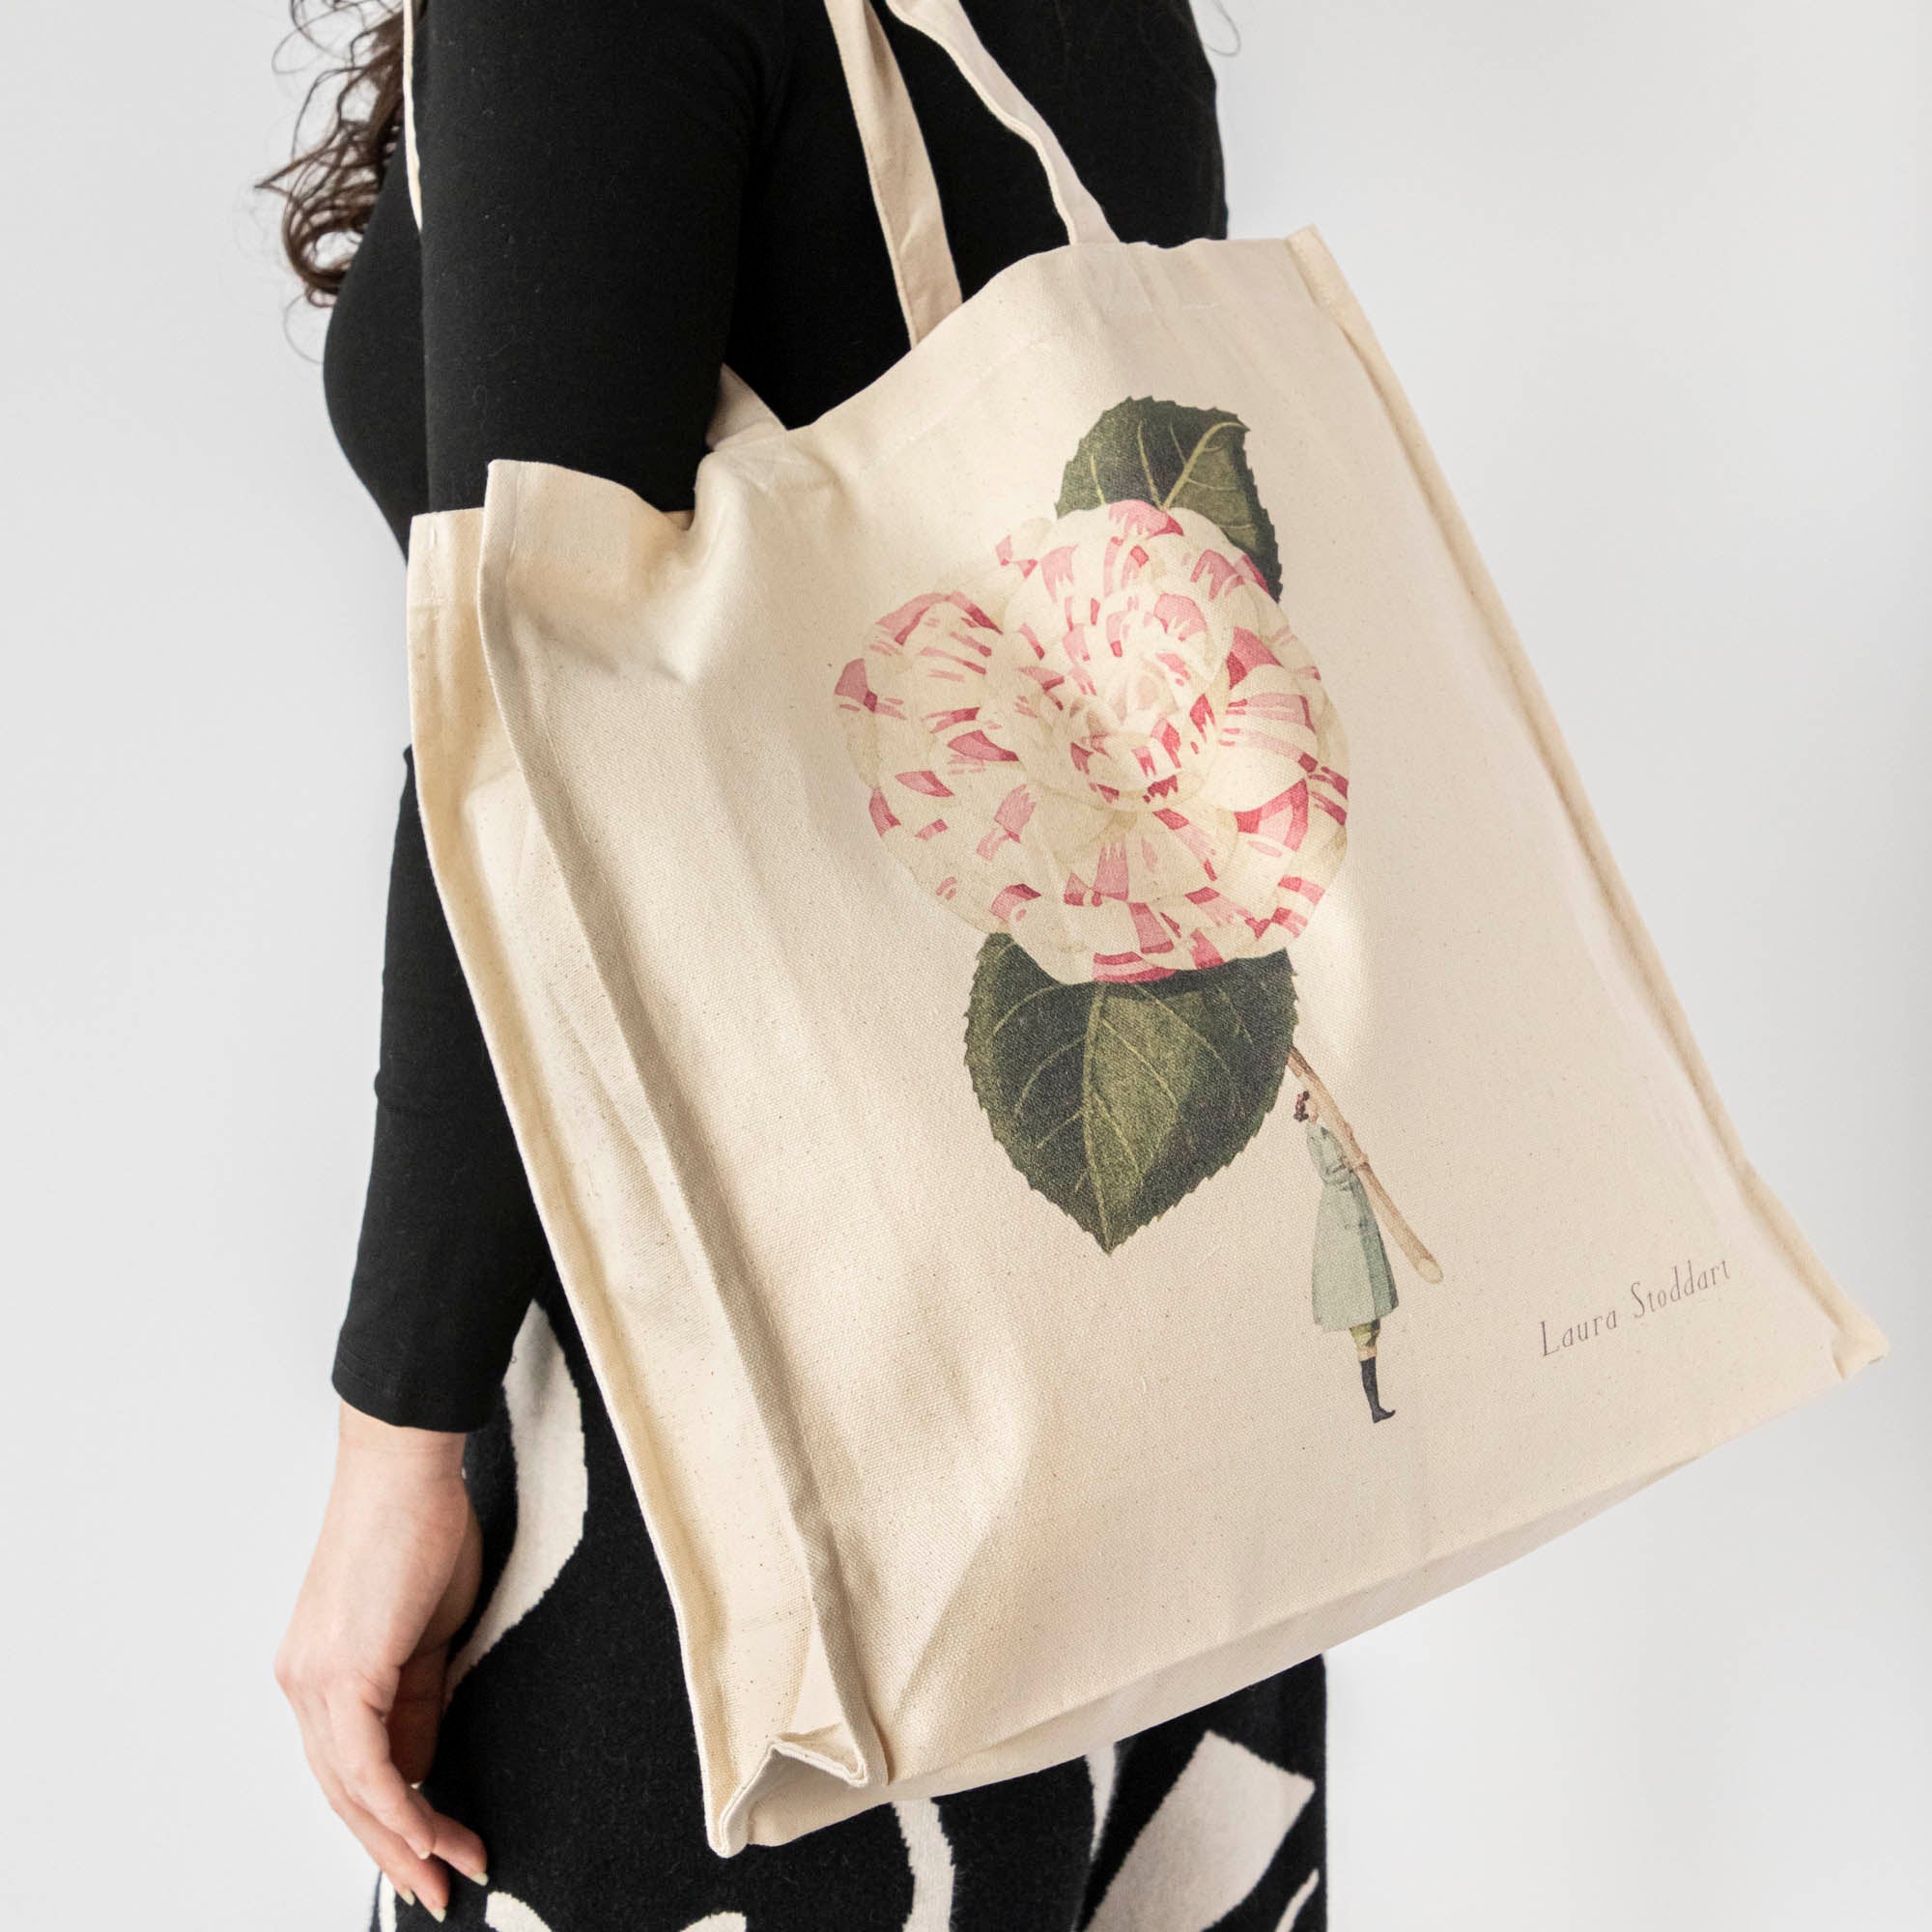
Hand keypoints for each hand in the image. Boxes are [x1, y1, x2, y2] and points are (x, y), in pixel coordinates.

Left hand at [277, 1402, 489, 1915]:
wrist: (407, 1468)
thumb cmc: (423, 1527)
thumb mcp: (428, 1630)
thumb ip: (419, 1697)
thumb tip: (419, 1762)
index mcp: (320, 1673)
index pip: (350, 1769)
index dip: (393, 1818)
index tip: (436, 1854)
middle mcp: (304, 1683)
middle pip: (344, 1794)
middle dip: (396, 1852)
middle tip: (438, 1892)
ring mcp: (315, 1680)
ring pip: (351, 1791)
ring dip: (406, 1839)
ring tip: (452, 1872)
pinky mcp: (340, 1673)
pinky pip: (365, 1765)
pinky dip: (398, 1807)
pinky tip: (429, 1836)